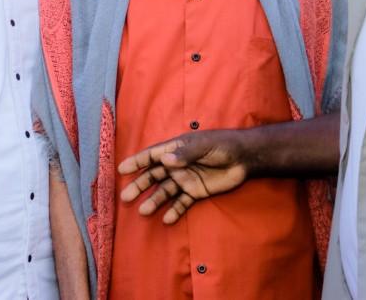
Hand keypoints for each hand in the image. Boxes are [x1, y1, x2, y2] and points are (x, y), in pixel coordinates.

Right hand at [116, 129, 250, 224]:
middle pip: (154, 176)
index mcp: (176, 150)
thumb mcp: (203, 146)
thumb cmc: (221, 145)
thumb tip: (165, 161)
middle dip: (140, 186)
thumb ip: (185, 153)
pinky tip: (166, 219)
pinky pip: (182, 202)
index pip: (152, 156)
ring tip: (143, 211)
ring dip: (154, 200)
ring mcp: (186, 179)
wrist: (243, 158)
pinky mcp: (196, 191)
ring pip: (165, 191)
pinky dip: (174, 211)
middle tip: (126, 197)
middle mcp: (177, 165)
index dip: (137, 162)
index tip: (122, 169)